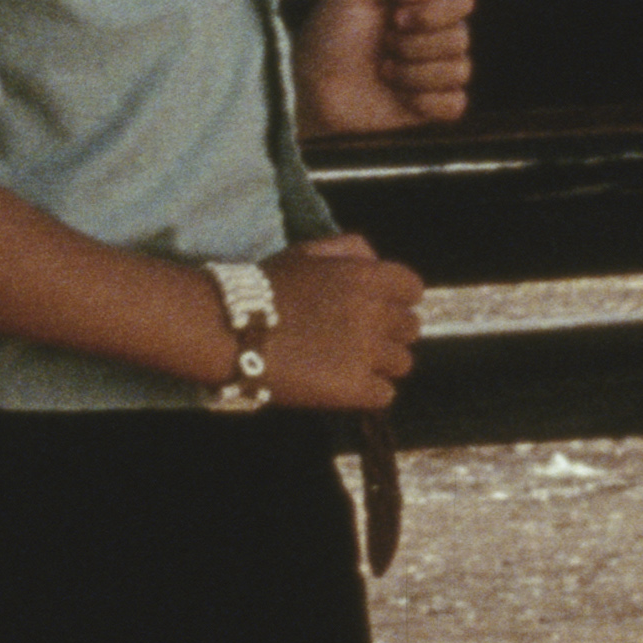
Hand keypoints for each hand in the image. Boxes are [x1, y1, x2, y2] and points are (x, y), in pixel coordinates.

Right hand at [256, 233, 423, 409]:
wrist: (230, 329)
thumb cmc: (264, 287)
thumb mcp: (307, 253)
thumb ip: (348, 249)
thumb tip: (376, 259)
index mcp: (367, 277)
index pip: (413, 289)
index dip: (399, 300)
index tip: (381, 309)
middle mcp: (375, 313)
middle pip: (411, 329)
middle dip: (390, 333)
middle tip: (361, 340)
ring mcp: (367, 353)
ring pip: (403, 363)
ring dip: (382, 364)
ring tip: (352, 365)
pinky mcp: (355, 388)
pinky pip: (385, 394)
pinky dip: (369, 392)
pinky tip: (346, 386)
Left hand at [299, 0, 471, 135]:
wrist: (313, 88)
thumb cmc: (329, 36)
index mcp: (424, 2)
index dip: (436, 11)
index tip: (397, 17)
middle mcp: (436, 34)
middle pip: (461, 37)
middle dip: (414, 45)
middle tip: (383, 46)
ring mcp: (437, 71)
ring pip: (460, 70)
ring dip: (414, 74)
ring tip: (384, 71)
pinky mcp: (433, 106)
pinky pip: (455, 104)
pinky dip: (425, 102)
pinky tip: (400, 96)